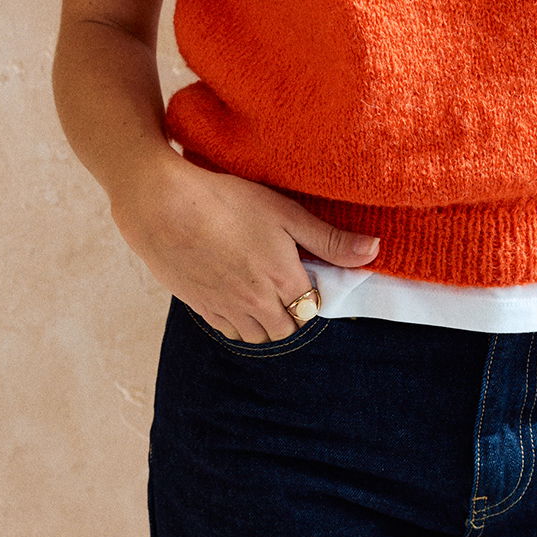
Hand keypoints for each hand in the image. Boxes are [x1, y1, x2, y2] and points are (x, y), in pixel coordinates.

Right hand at [109, 153, 380, 342]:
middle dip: (294, 309)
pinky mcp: (200, 308)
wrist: (163, 206)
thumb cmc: (226, 201)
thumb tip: (373, 251)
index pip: (313, 306)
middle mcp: (257, 303)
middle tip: (286, 278)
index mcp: (283, 279)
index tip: (307, 269)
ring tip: (263, 286)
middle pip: (288, 327)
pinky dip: (239, 321)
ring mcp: (226, 309)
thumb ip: (330, 238)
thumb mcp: (285, 212)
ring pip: (259, 335)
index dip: (315, 289)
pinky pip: (229, 331)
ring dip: (267, 319)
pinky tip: (237, 292)